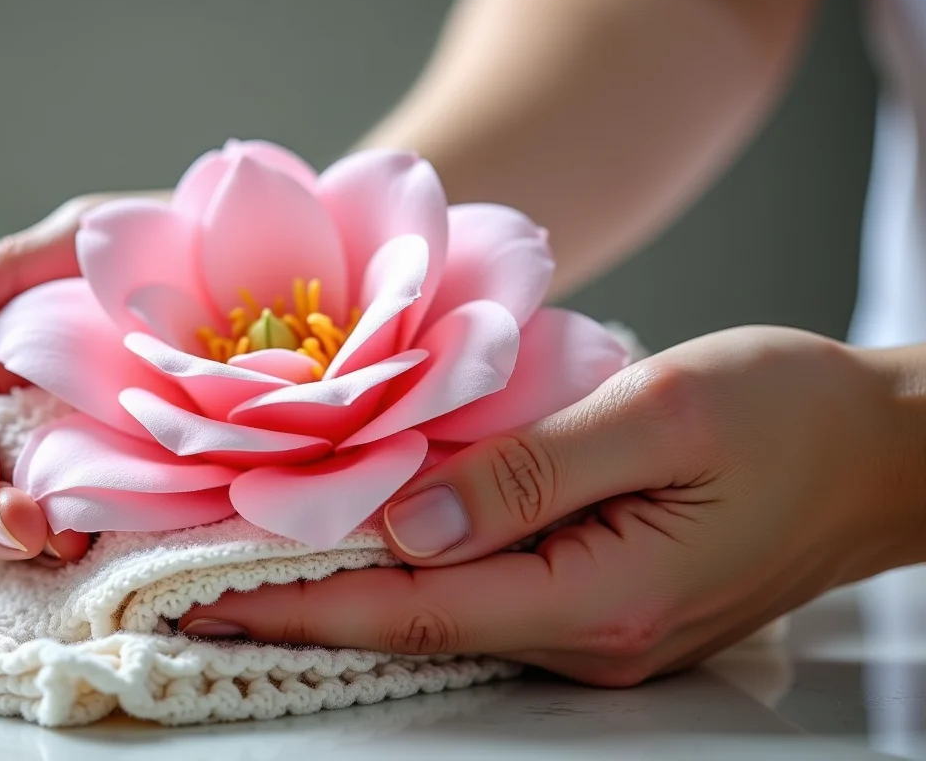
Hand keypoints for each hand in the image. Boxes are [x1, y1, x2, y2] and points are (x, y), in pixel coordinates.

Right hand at [0, 191, 166, 563]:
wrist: (275, 269)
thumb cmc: (167, 242)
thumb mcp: (80, 246)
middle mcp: (30, 434)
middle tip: (26, 530)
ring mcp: (86, 474)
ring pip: (17, 537)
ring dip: (24, 551)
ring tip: (66, 548)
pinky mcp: (146, 502)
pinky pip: (102, 547)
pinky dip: (95, 562)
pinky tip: (115, 556)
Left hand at [180, 326, 925, 685]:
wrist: (880, 453)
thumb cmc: (788, 417)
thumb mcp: (662, 413)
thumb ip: (535, 469)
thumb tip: (415, 516)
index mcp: (599, 598)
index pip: (414, 610)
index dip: (303, 602)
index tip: (206, 592)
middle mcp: (588, 637)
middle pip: (415, 623)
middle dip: (303, 601)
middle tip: (195, 576)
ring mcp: (596, 630)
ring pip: (445, 610)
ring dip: (351, 584)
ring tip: (253, 554)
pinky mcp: (601, 603)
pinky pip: (486, 592)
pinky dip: (414, 568)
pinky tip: (368, 537)